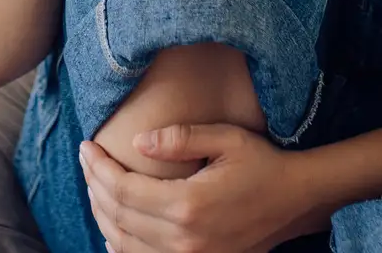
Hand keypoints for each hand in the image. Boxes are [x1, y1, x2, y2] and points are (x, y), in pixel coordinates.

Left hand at [78, 125, 309, 252]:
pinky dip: (121, 246)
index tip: (85, 147)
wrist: (296, 201)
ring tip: (94, 186)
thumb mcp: (226, 139)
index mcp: (188, 205)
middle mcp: (184, 239)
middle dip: (94, 187)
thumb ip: (179, 138)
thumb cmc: (262, 163)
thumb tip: (137, 143)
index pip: (123, 190)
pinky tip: (114, 227)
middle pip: (118, 217)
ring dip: (102, 215)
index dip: (98, 168)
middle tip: (86, 161)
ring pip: (124, 244)